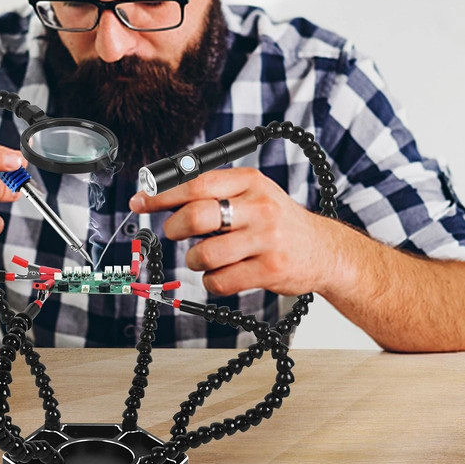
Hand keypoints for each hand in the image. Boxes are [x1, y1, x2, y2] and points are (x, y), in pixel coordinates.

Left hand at [128, 167, 331, 296]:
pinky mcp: (270, 271)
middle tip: (173, 233)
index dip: (162, 194)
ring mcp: (267, 240)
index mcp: (249, 182)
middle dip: (174, 228)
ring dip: (195, 260)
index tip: (140, 201)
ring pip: (205, 254)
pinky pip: (220, 281)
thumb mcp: (251, 193)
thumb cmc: (276, 221)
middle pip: (196, 216)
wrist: (324, 250)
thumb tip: (159, 192)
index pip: (196, 183)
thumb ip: (211, 190)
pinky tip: (223, 274)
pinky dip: (212, 281)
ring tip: (206, 257)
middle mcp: (260, 207)